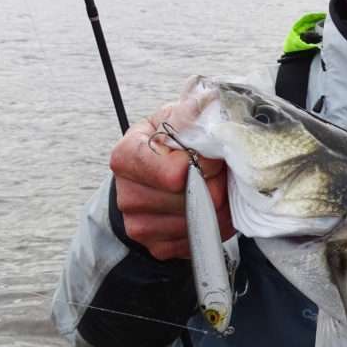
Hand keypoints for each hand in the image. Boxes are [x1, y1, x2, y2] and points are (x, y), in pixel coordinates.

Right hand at [110, 104, 233, 260]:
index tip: (213, 156)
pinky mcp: (155, 247)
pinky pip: (195, 243)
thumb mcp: (178, 118)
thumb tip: (211, 99)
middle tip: (221, 175)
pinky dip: (212, 229)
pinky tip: (210, 211)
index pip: (174, 174)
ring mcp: (138, 225)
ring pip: (195, 224)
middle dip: (215, 187)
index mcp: (126, 156)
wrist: (160, 176)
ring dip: (218, 209)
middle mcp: (126, 194)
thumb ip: (193, 111)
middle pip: (189, 201)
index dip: (204, 165)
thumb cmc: (172, 143)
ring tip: (217, 190)